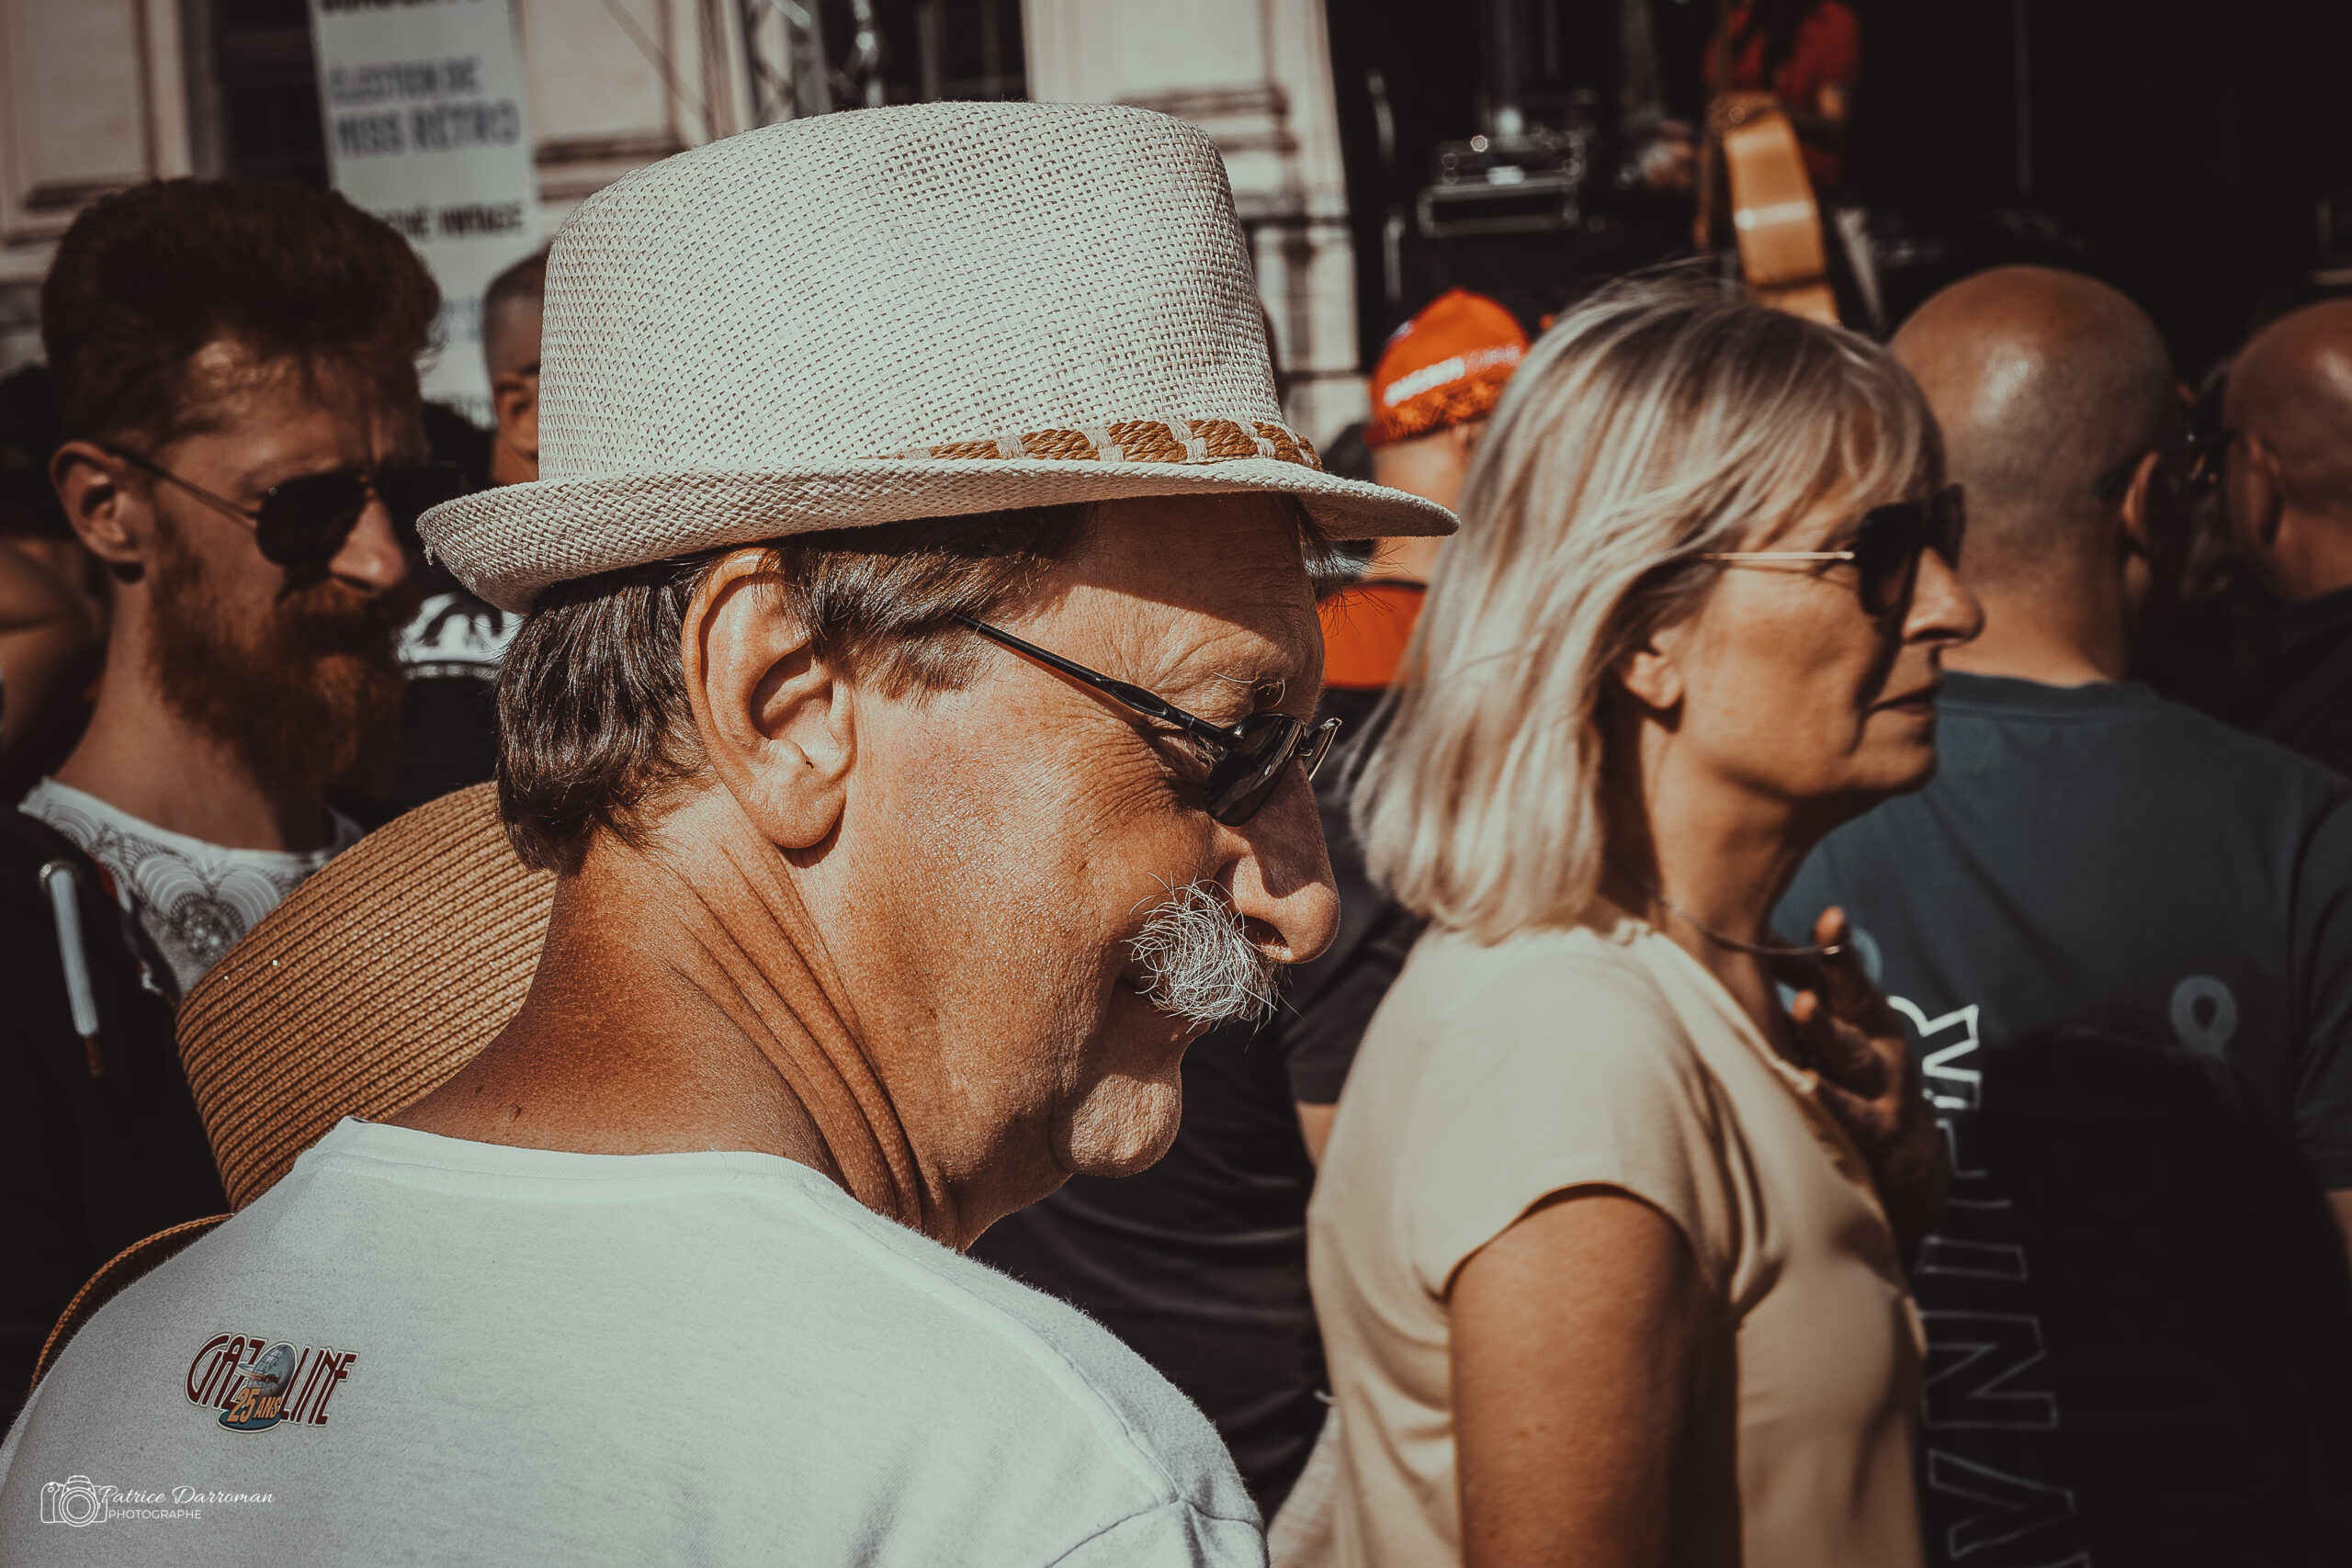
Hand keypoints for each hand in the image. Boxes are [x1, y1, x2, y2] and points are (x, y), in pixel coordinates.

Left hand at [1773, 907, 1945, 1251]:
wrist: (1913, 1168)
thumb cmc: (1862, 1085)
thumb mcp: (1846, 1036)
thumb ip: (1810, 991)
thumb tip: (1760, 937)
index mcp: (1869, 1020)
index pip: (1850, 976)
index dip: (1839, 948)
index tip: (1830, 916)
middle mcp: (1880, 1048)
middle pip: (1858, 1004)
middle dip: (1842, 970)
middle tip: (1825, 935)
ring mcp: (1881, 1091)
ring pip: (1852, 1055)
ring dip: (1828, 1029)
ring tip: (1803, 1006)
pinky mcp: (1875, 1135)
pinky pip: (1849, 1116)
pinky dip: (1830, 1101)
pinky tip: (1807, 1084)